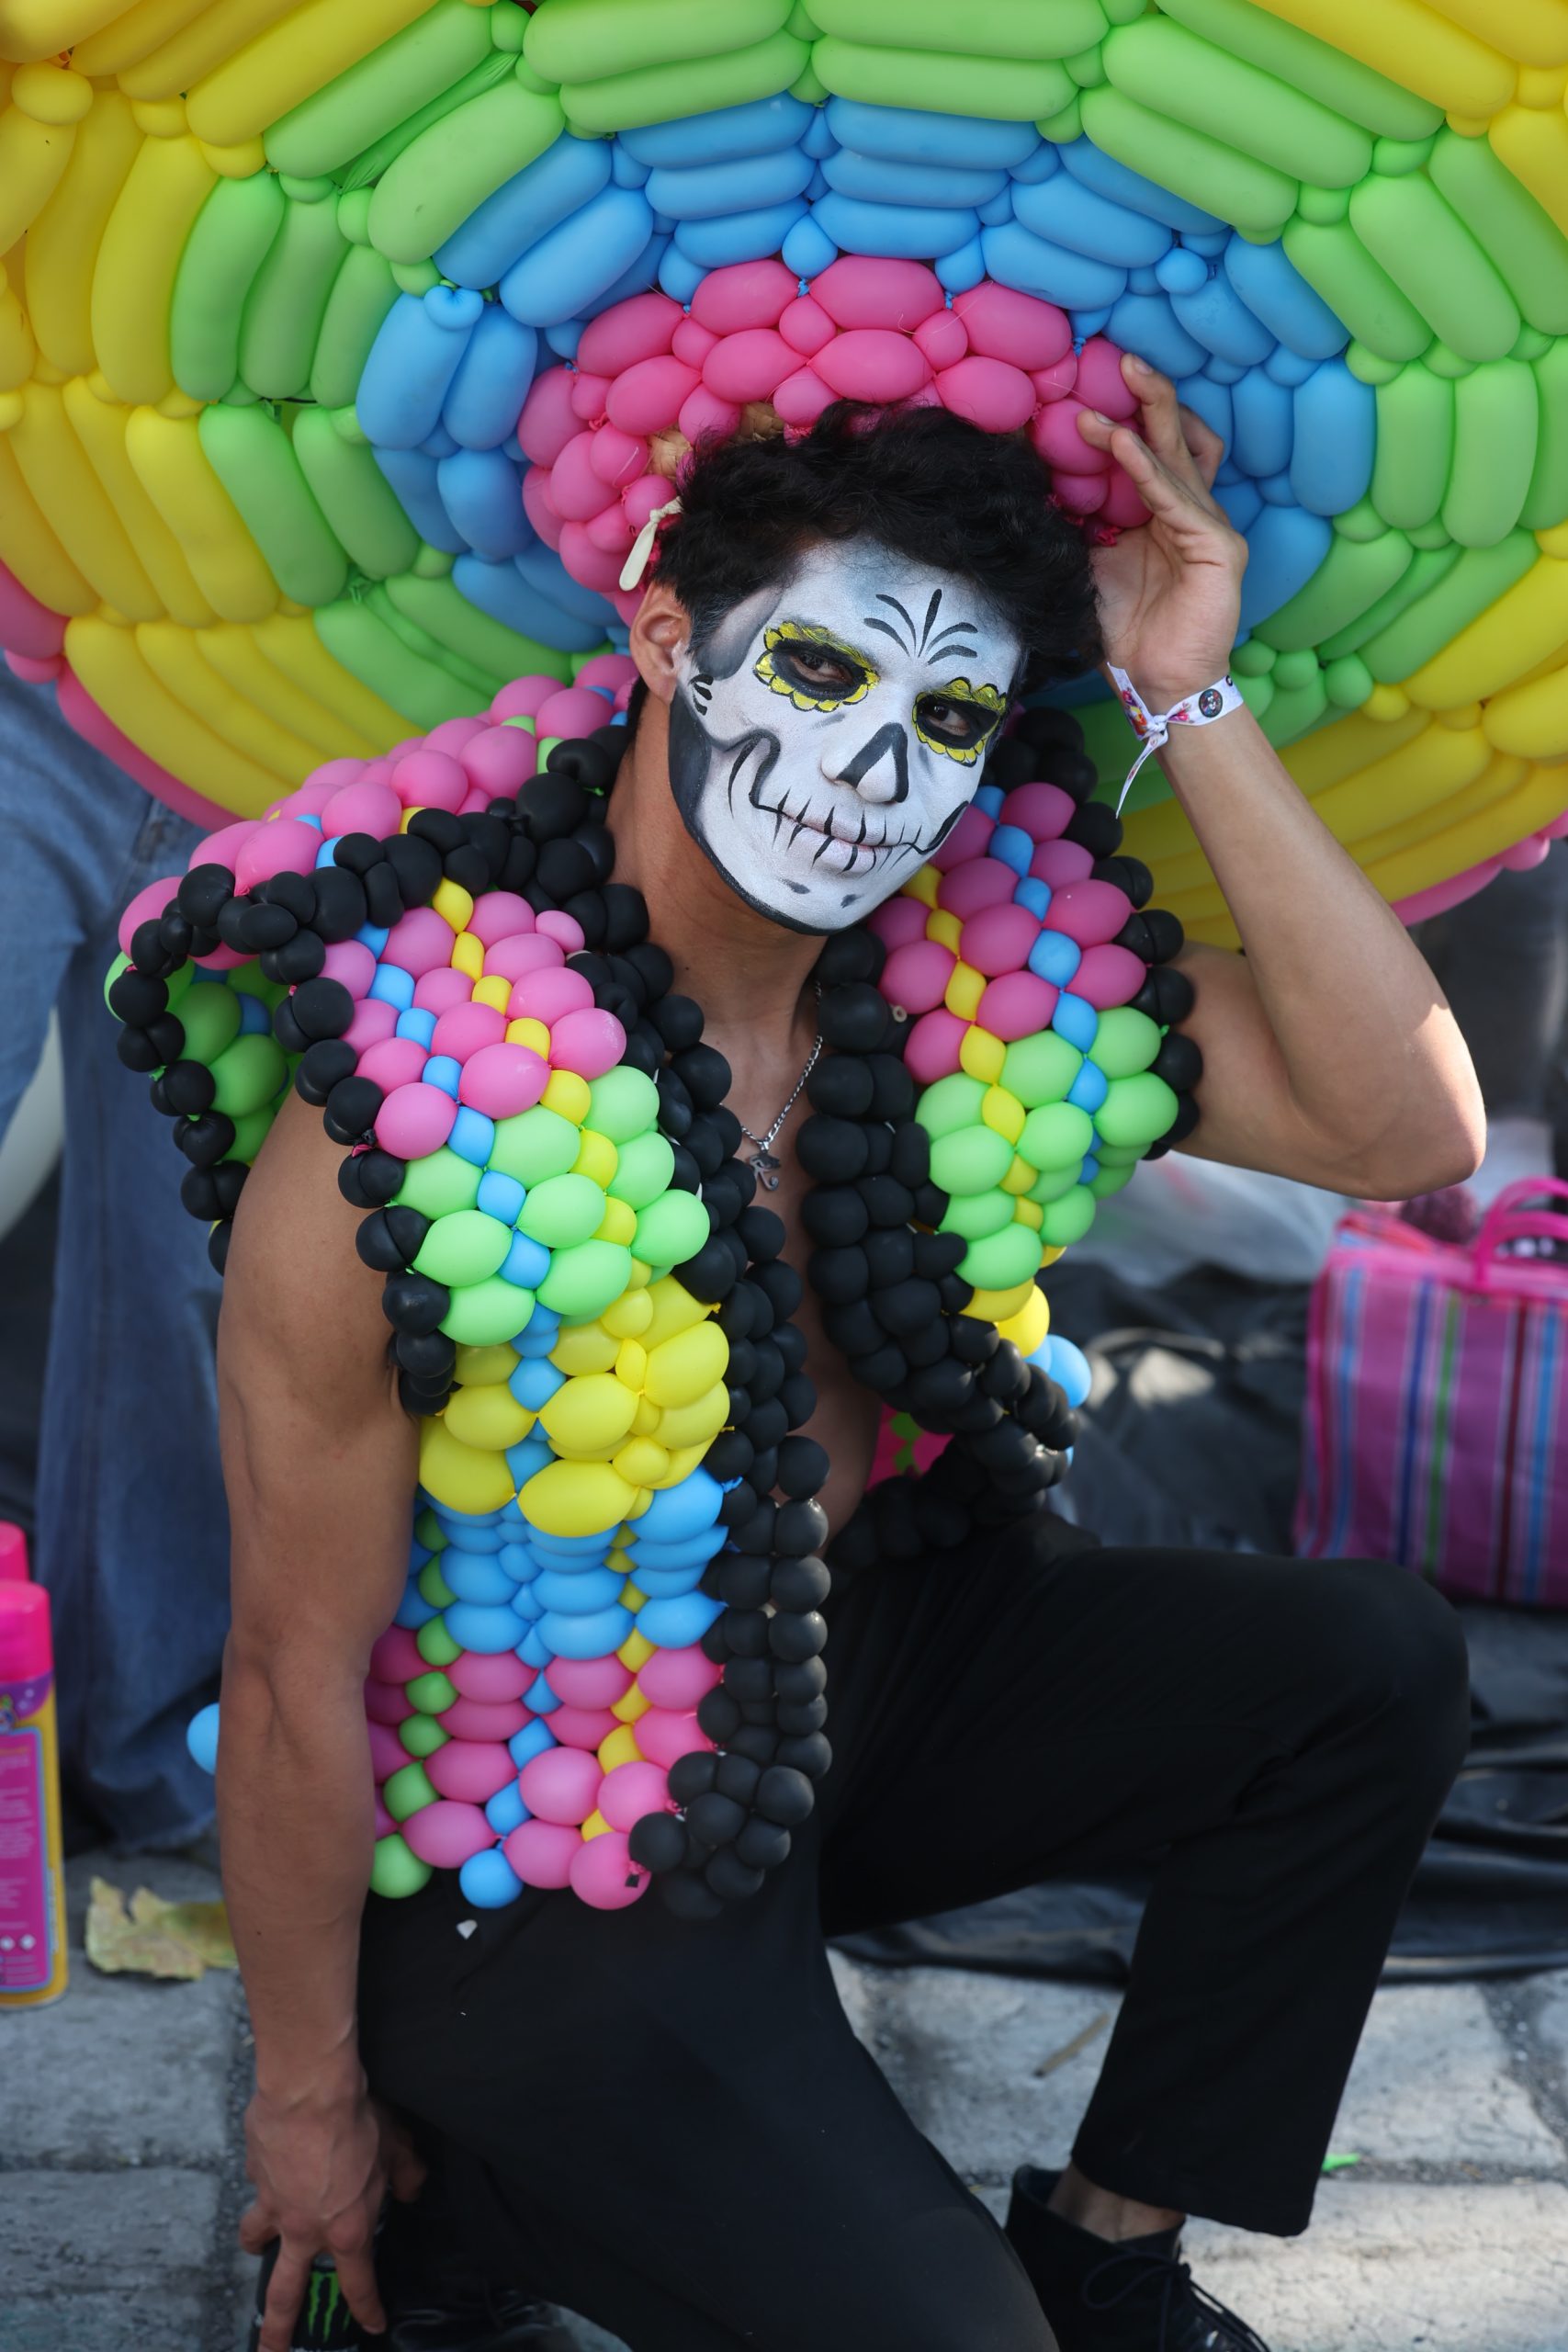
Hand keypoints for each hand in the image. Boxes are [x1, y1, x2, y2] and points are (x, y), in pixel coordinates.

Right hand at [239, 2077, 425, 2349]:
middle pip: (285, 2296)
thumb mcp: (398, 2149)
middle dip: (277, 2334)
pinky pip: (256, 2186)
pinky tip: (270, 2164)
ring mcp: (274, 2204)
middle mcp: (305, 2229)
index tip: (372, 2325)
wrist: (310, 2090)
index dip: (367, 2308)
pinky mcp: (253, 2174)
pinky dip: (263, 2181)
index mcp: (347, 2230)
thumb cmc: (359, 2120)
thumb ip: (409, 2176)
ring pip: (256, 2240)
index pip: (358, 2285)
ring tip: (258, 2248)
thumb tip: (415, 2190)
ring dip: (256, 2247)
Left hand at [1076, 354, 1246, 712]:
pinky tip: (1119, 441)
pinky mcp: (1218, 546)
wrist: (1157, 684)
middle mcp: (1191, 509)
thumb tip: (1035, 485)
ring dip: (1148, 414)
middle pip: (1176, 436)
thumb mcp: (1089, 565)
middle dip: (1150, 393)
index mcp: (1163, 512)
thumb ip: (1075, 524)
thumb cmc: (1126, 630)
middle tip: (1119, 357)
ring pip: (1180, 455)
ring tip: (1122, 378)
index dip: (1125, 417)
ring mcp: (1209, 524)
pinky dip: (1146, 467)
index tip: (1084, 390)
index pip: (1149, 449)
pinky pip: (1177, 496)